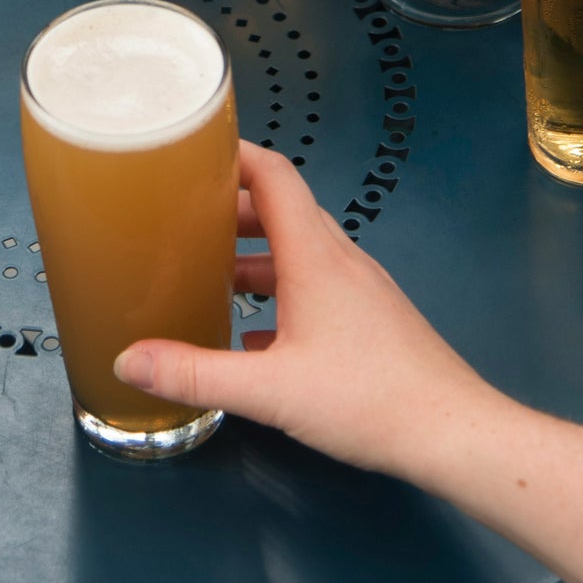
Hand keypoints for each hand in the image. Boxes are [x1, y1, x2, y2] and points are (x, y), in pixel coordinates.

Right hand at [112, 142, 490, 481]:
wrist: (451, 433)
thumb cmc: (373, 400)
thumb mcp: (269, 391)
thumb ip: (195, 374)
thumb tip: (130, 359)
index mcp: (315, 257)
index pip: (275, 176)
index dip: (234, 154)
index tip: (193, 149)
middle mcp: (340, 262)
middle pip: (282, 210)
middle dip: (231, 207)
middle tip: (184, 217)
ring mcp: (359, 291)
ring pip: (297, 252)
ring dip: (253, 255)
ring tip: (208, 273)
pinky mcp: (368, 321)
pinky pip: (314, 289)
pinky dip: (278, 294)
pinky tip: (252, 334)